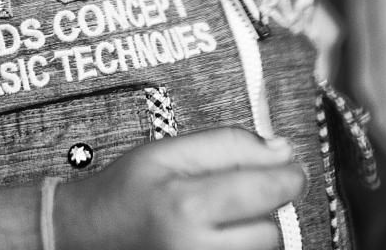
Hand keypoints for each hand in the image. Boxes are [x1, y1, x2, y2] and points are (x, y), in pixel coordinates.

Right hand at [54, 127, 305, 249]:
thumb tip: (282, 149)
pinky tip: (216, 236)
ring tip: (219, 217)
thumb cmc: (126, 191)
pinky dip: (239, 248)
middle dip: (263, 207)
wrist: (90, 236)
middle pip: (272, 230)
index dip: (289, 174)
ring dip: (253, 232)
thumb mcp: (167, 151)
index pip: (266, 190)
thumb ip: (227, 145)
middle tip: (237, 192)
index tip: (294, 166)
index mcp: (187, 206)